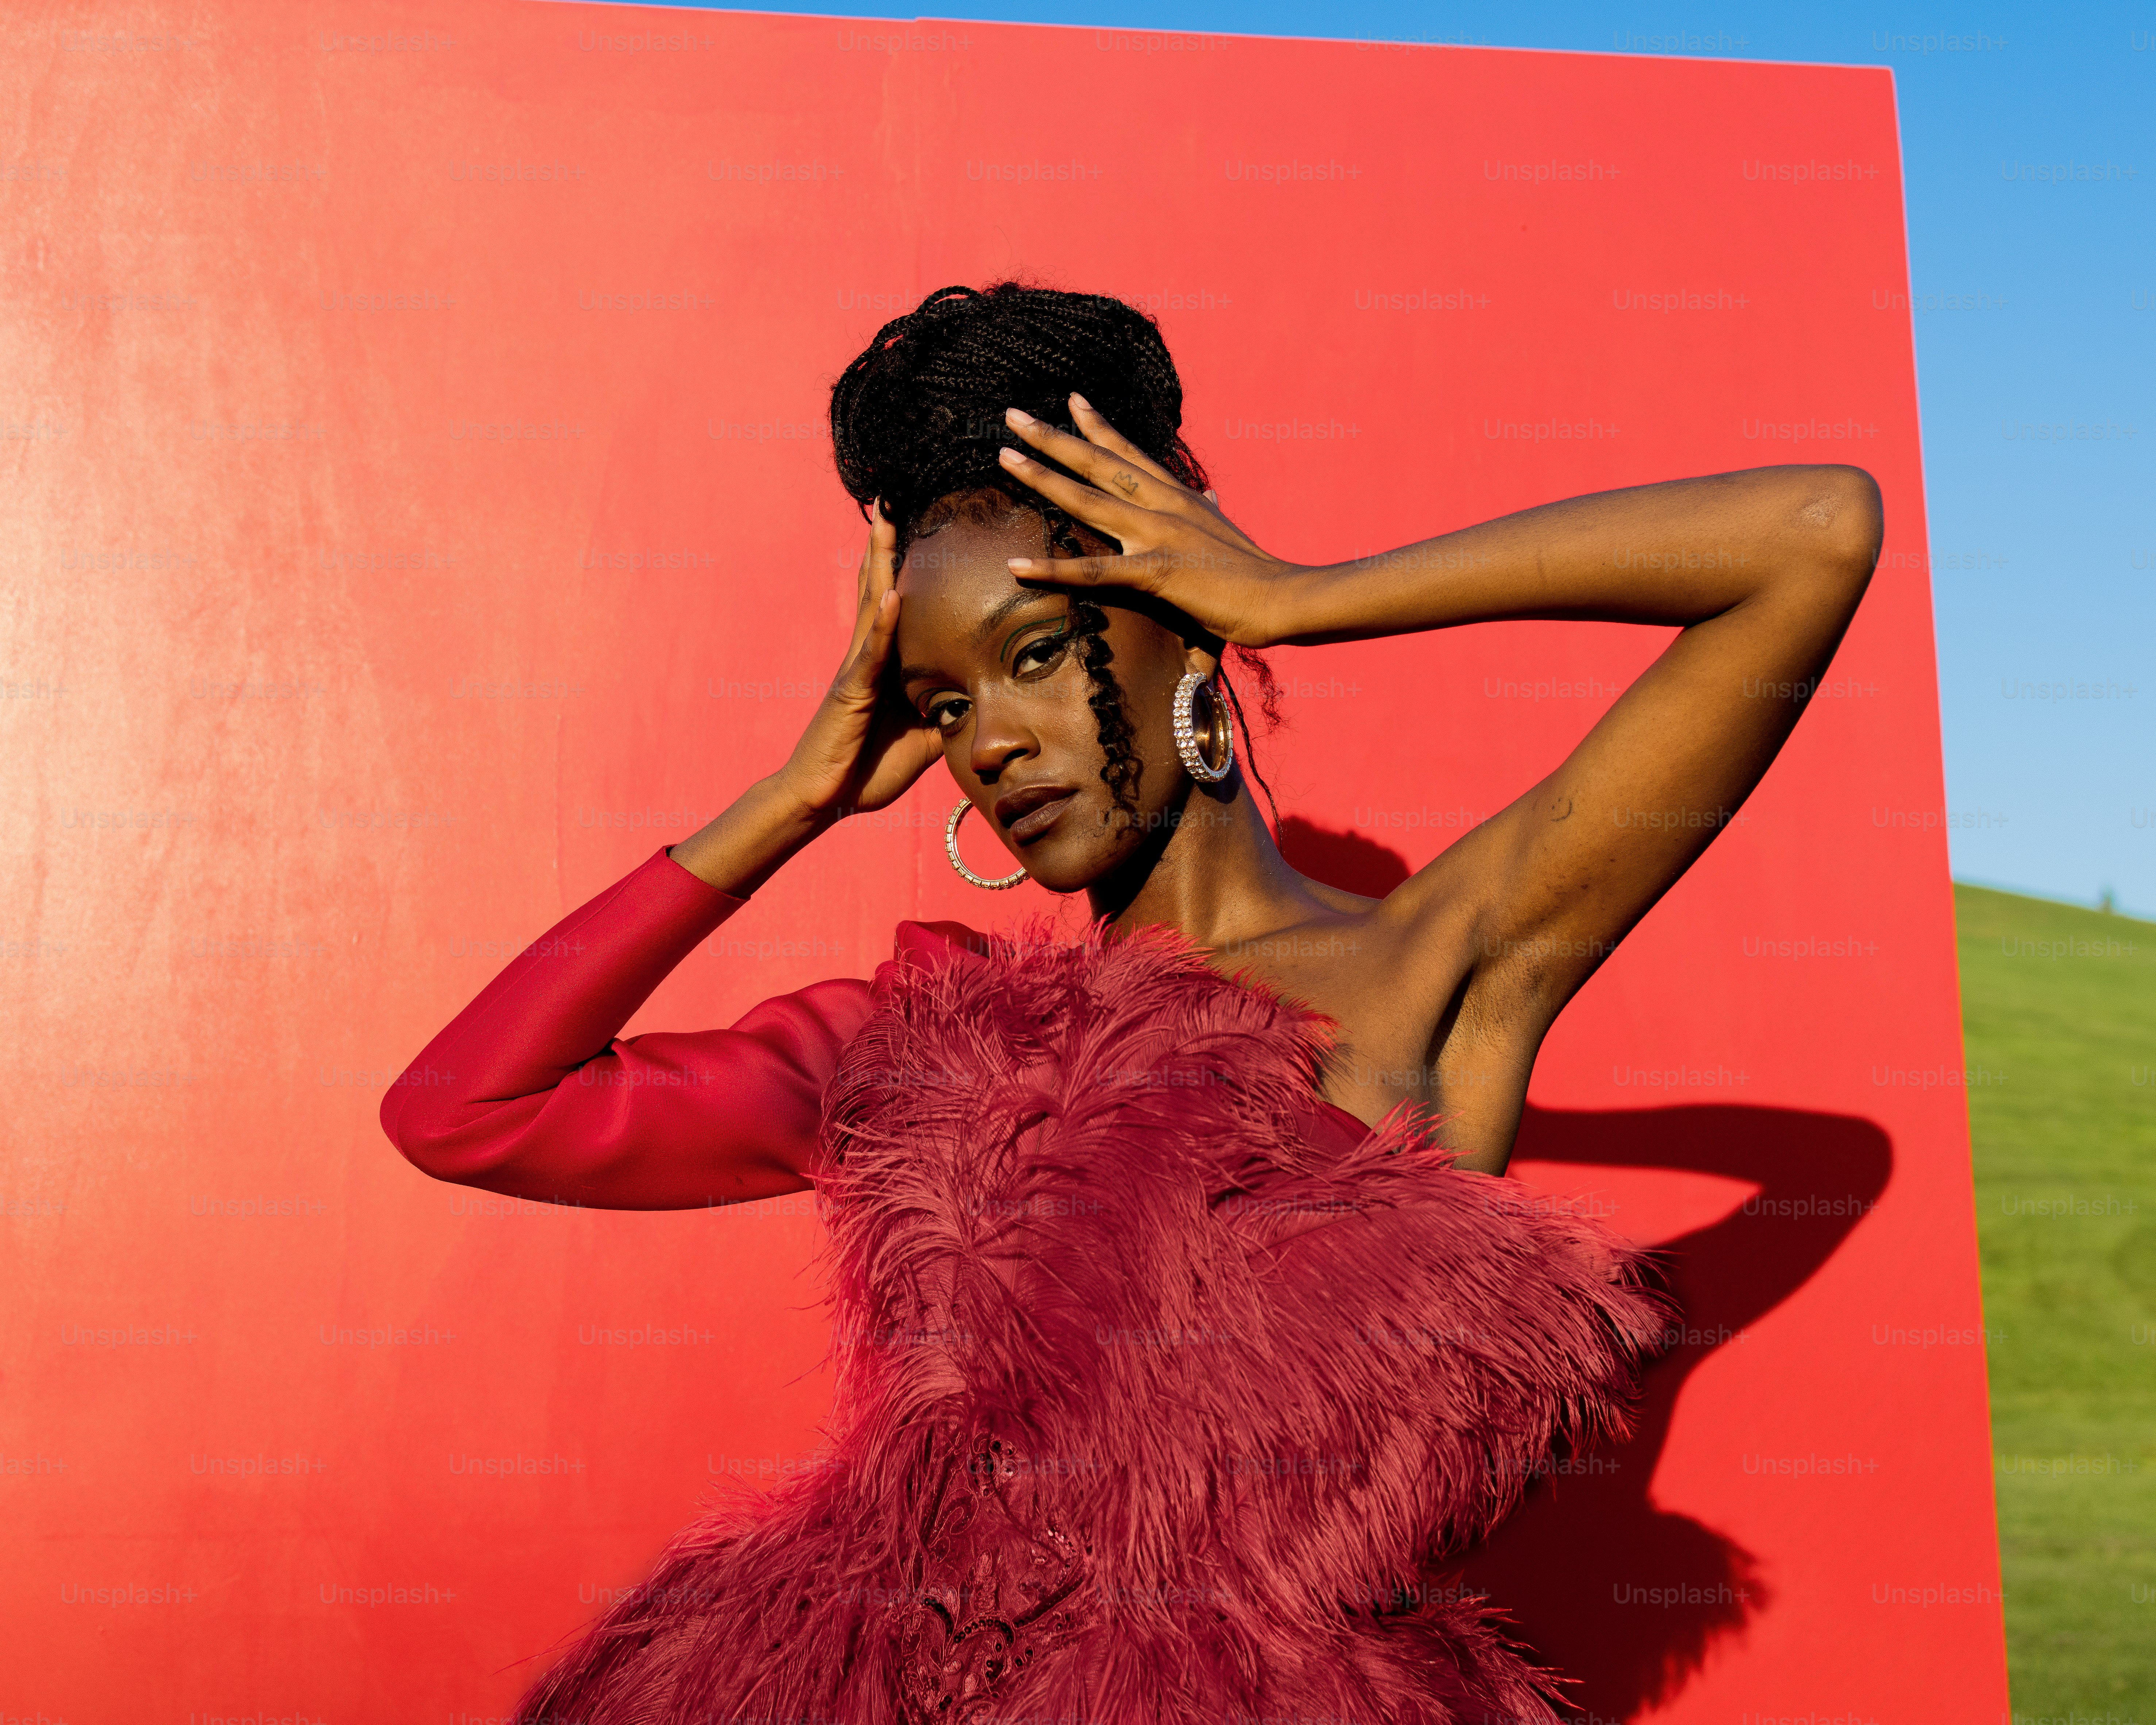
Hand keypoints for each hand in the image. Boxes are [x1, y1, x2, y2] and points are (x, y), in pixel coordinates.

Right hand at [774, 503, 942, 819]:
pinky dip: (881, 625)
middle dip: (886, 542)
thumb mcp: (922, 737)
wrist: (824, 799)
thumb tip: (982, 699)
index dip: (904, 564)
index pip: (896, 603)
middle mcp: (867, 657)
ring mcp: (856, 671)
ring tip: (887, 520)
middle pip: (878, 587)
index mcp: (884, 664)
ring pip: (870, 605)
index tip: (919, 523)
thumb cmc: (867, 768)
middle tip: (895, 495)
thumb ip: (945, 711)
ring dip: (879, 563)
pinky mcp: (850, 693)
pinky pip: (869, 655)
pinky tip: (891, 596)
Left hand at [996, 396, 1306, 647]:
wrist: (1286, 596)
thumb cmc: (1256, 574)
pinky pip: (1094, 571)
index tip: (1072, 400)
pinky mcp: (1157, 572)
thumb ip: (1210, 511)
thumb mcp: (1227, 531)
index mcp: (1179, 497)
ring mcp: (1159, 534)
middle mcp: (1164, 505)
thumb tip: (1209, 493)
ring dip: (1043, 477)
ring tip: (1004, 457)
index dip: (1099, 426)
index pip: (1131, 453)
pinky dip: (1053, 570)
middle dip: (1052, 437)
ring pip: (1088, 499)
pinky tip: (1017, 567)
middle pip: (1099, 462)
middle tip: (1013, 415)